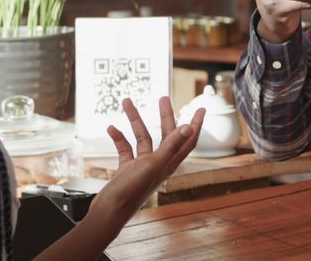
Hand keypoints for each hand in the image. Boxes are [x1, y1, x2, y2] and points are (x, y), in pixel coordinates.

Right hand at [92, 97, 204, 226]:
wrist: (109, 212)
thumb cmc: (132, 192)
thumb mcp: (153, 165)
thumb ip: (171, 146)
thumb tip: (189, 127)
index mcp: (169, 163)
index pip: (189, 140)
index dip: (196, 124)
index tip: (201, 108)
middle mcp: (158, 163)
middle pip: (166, 135)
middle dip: (165, 116)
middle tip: (163, 98)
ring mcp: (142, 166)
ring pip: (141, 138)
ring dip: (134, 121)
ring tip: (127, 103)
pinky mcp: (127, 169)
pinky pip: (125, 148)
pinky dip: (119, 138)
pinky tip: (111, 128)